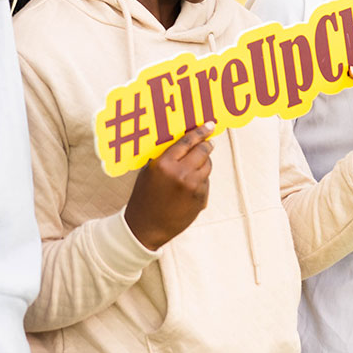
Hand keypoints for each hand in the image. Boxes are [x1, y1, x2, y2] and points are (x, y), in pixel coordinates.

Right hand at [124, 122, 214, 250]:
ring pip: (207, 166)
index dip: (200, 132)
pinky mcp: (200, 199)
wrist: (146, 228)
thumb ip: (164, 157)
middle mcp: (180, 174)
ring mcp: (192, 187)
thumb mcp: (148, 172)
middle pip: (202, 151)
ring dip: (205, 162)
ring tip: (198, 163)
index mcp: (164, 164)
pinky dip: (201, 180)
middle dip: (207, 145)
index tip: (209, 125)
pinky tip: (191, 184)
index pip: (187, 142)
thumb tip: (183, 142)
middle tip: (209, 141)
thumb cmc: (144, 197)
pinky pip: (206, 182)